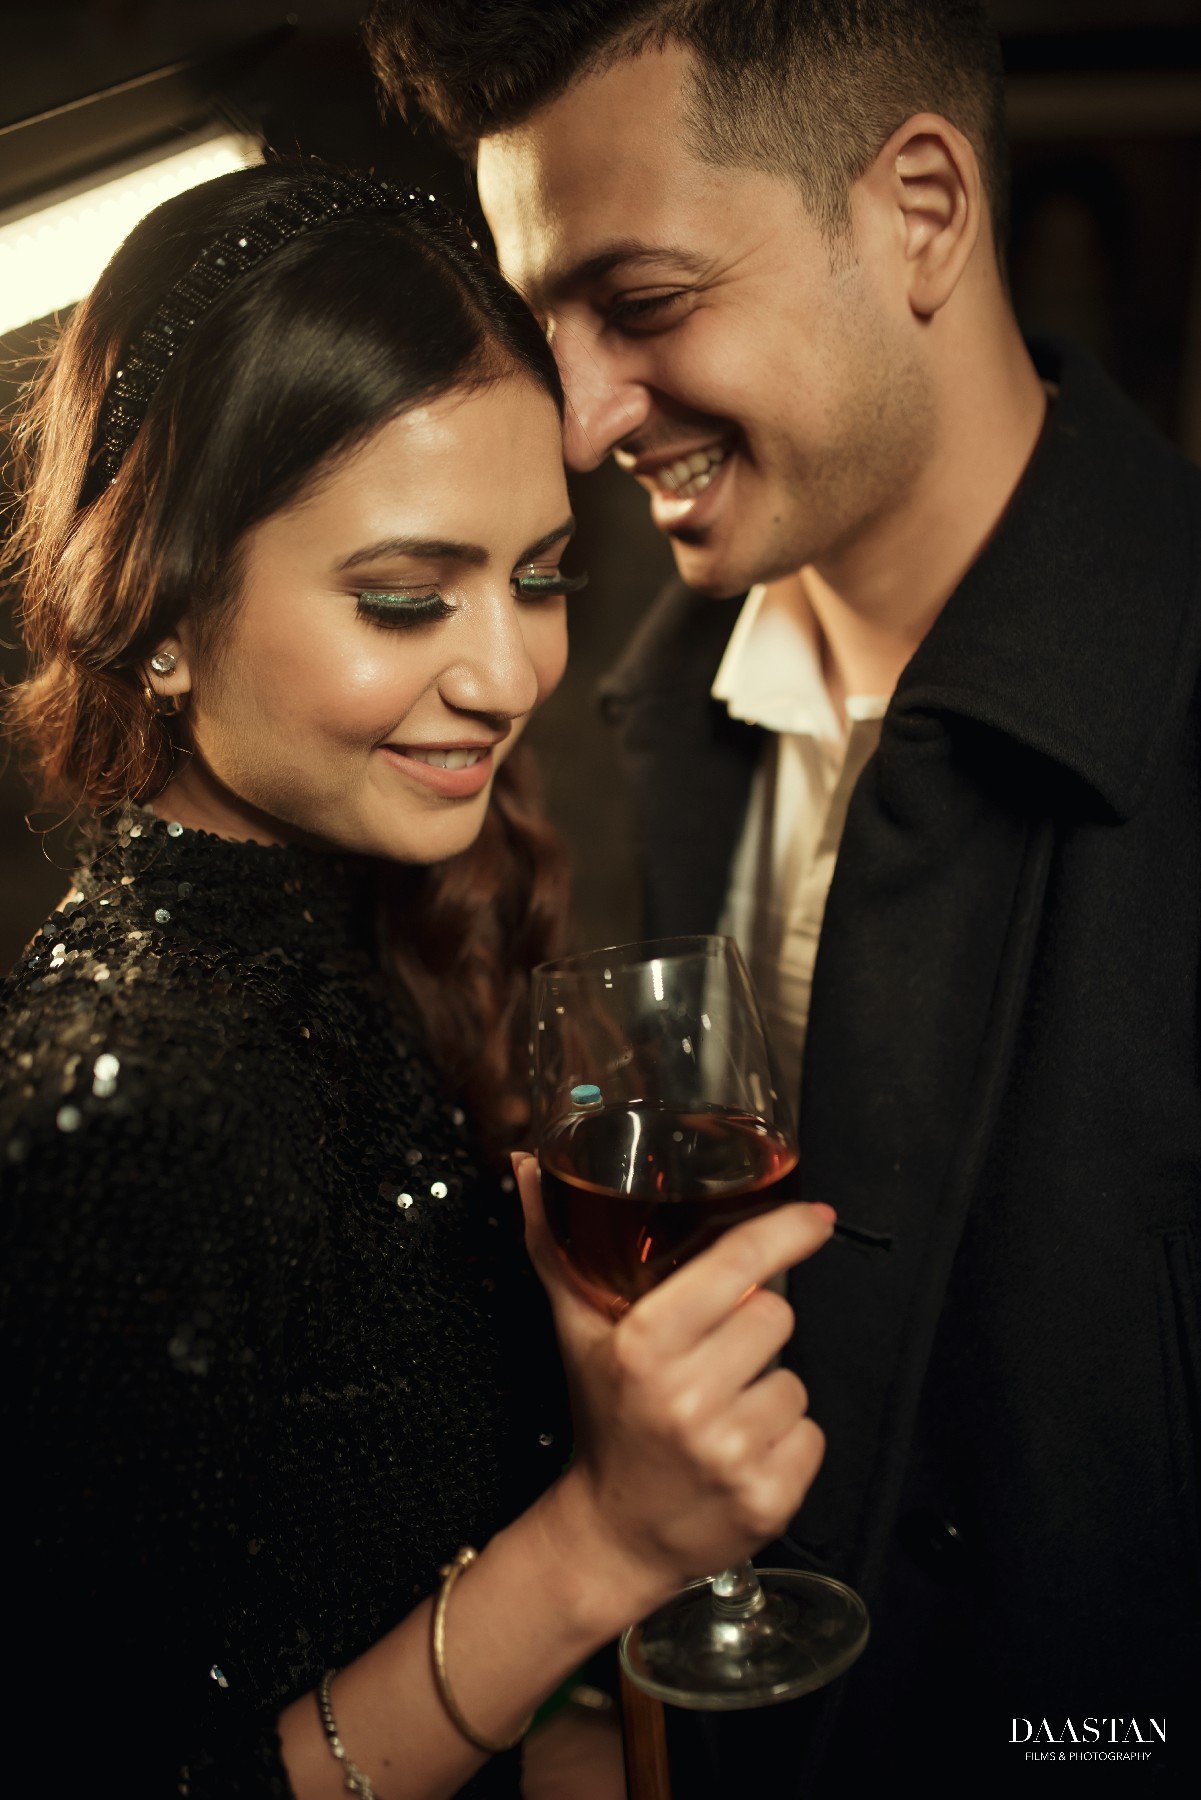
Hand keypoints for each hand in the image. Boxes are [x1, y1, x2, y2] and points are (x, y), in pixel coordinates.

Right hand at [513, 1153, 832, 1611]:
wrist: (614, 1535)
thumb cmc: (605, 1420)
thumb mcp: (577, 1331)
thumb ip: (557, 1245)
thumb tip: (527, 1165)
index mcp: (645, 1345)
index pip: (736, 1266)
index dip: (784, 1233)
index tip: (815, 1217)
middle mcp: (688, 1396)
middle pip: (776, 1317)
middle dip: (753, 1331)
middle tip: (715, 1358)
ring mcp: (730, 1451)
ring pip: (795, 1380)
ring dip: (767, 1390)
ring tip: (721, 1412)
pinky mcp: (768, 1497)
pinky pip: (811, 1435)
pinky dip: (786, 1441)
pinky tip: (742, 1450)